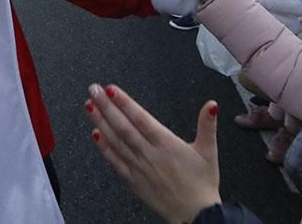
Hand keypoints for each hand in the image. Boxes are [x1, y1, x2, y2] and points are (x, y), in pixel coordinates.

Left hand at [86, 84, 220, 222]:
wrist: (196, 215)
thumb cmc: (202, 185)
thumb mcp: (209, 151)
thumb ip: (207, 125)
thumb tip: (211, 105)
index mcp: (166, 144)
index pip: (141, 118)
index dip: (125, 102)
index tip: (111, 90)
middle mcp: (149, 154)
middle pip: (123, 126)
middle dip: (106, 107)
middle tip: (94, 90)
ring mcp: (139, 168)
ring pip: (116, 141)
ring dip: (101, 123)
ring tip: (90, 106)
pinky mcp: (134, 181)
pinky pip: (115, 162)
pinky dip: (104, 148)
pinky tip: (95, 135)